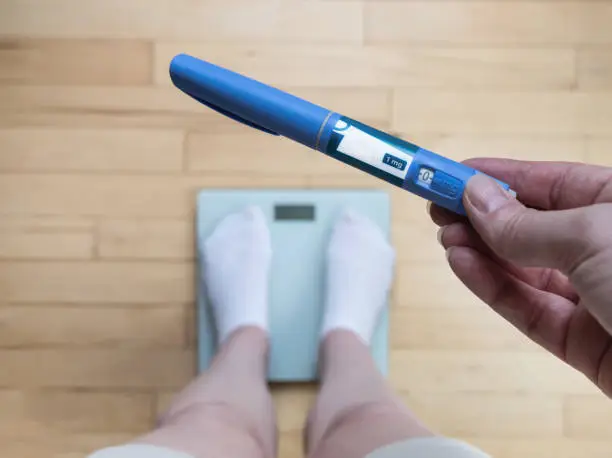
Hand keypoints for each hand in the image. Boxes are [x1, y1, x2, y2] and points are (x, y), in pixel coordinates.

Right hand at [430, 159, 611, 396]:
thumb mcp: (593, 237)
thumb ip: (525, 223)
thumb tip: (476, 197)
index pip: (549, 183)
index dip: (498, 176)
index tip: (453, 173)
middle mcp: (608, 249)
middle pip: (530, 226)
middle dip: (482, 215)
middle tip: (437, 205)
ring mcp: (594, 295)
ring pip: (523, 267)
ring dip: (480, 250)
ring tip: (445, 234)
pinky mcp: (581, 340)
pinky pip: (526, 306)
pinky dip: (490, 285)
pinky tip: (461, 263)